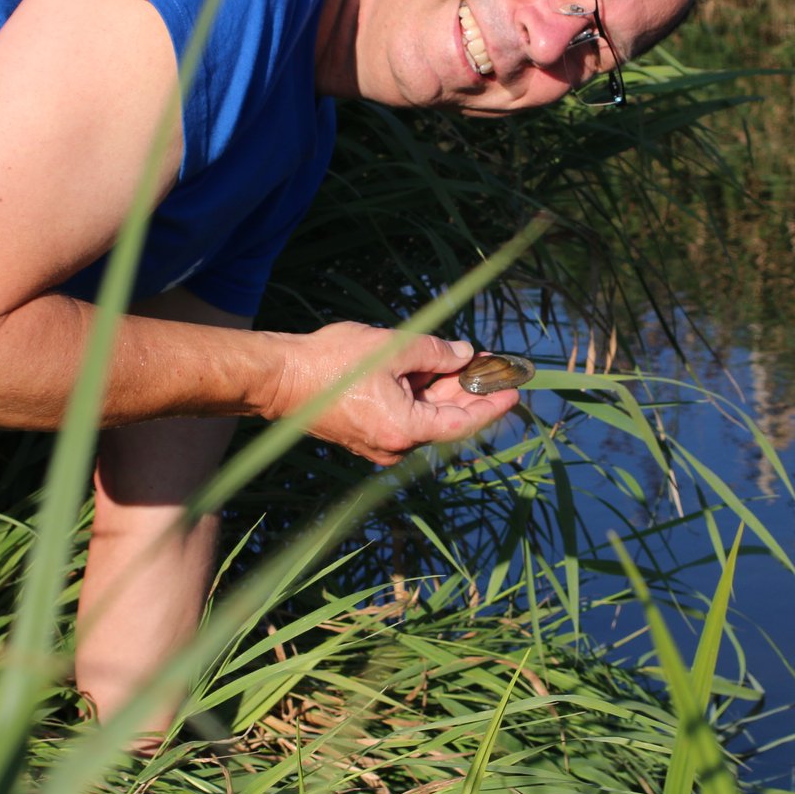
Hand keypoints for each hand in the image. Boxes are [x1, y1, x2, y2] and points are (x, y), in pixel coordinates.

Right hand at [272, 322, 522, 464]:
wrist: (279, 378)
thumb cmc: (331, 362)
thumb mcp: (392, 347)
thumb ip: (435, 353)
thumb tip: (464, 354)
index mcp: (404, 429)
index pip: (462, 423)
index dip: (491, 405)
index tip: (514, 392)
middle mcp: (394, 446)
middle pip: (445, 419)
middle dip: (470, 390)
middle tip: (493, 366)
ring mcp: (379, 443)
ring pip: (425, 415)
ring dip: (446, 389)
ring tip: (467, 360)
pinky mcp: (366, 433)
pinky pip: (405, 415)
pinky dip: (422, 394)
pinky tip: (432, 369)